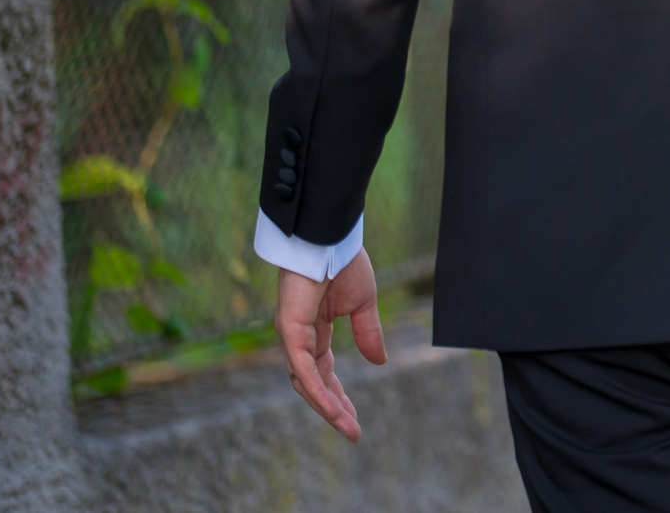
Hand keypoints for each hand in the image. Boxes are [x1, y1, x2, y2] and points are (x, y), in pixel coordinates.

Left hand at [276, 249, 385, 440]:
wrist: (330, 240)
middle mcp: (298, 339)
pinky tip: (333, 408)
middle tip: (353, 430)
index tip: (355, 418)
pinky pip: (303, 371)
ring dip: (326, 407)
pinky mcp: (290, 333)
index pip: (324, 372)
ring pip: (306, 383)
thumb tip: (379, 362)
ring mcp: (291, 338)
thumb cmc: (344, 264)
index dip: (338, 395)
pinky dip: (318, 391)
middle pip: (314, 384)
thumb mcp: (363, 305)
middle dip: (333, 408)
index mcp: (314, 331)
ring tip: (348, 426)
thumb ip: (368, 333)